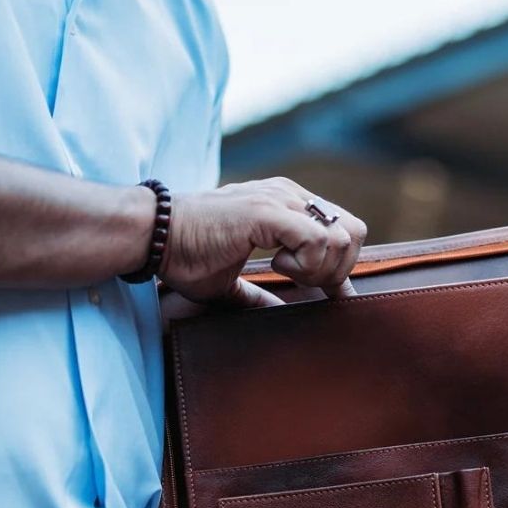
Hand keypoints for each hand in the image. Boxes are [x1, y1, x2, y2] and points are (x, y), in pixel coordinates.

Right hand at [158, 177, 366, 306]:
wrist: (153, 235)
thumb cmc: (185, 255)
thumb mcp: (232, 280)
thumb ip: (260, 294)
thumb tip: (279, 313)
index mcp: (286, 203)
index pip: (344, 229)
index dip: (342, 267)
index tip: (329, 295)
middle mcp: (289, 195)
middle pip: (354, 231)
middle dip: (338, 269)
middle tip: (304, 284)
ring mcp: (281, 199)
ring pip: (342, 236)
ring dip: (321, 268)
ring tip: (286, 273)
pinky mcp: (269, 212)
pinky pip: (318, 240)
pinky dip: (307, 264)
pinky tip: (277, 266)